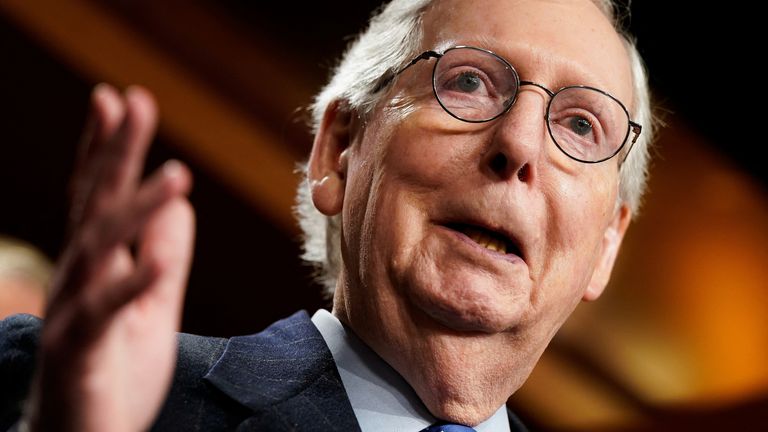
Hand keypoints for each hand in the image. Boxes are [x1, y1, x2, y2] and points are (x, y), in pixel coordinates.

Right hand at [26, 84, 193, 431]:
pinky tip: (156, 262)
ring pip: (99, 250)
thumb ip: (164, 255)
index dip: (109, 148)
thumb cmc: (114, 373)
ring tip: (176, 174)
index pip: (100, 196)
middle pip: (95, 205)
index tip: (121, 99)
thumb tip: (181, 203)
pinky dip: (132, 286)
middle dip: (114, 153)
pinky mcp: (77, 354)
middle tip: (132, 101)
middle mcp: (78, 280)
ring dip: (134, 209)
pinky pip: (105, 315)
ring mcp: (73, 314)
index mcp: (97, 266)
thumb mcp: (153, 306)